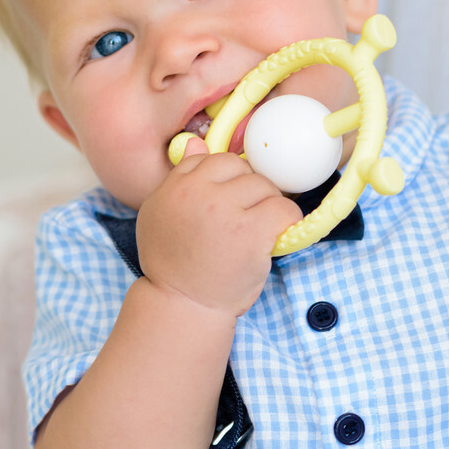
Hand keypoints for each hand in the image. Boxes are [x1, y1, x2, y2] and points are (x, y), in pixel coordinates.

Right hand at [136, 140, 302, 317]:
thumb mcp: (161, 214)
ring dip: (268, 204)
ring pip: (264, 186)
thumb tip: (195, 143)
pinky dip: (288, 219)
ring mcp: (226, 211)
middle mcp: (199, 193)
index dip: (225, 179)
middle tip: (246, 215)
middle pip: (241, 168)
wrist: (182, 305)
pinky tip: (277, 233)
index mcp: (176, 186)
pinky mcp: (251, 233)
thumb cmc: (173, 263)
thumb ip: (179, 179)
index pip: (210, 158)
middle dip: (248, 189)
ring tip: (259, 228)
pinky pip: (284, 209)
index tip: (230, 198)